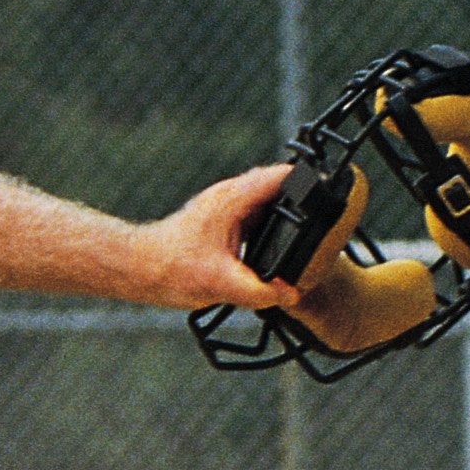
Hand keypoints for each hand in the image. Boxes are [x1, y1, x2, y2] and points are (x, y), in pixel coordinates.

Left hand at [128, 163, 307, 314]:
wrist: (138, 269)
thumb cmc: (169, 268)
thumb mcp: (220, 284)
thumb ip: (258, 291)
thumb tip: (289, 294)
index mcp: (234, 199)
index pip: (284, 175)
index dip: (311, 181)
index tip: (331, 193)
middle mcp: (230, 196)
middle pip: (280, 188)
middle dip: (302, 202)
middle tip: (324, 219)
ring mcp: (225, 207)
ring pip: (268, 203)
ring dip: (285, 216)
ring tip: (305, 234)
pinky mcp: (221, 221)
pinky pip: (256, 217)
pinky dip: (269, 227)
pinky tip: (275, 248)